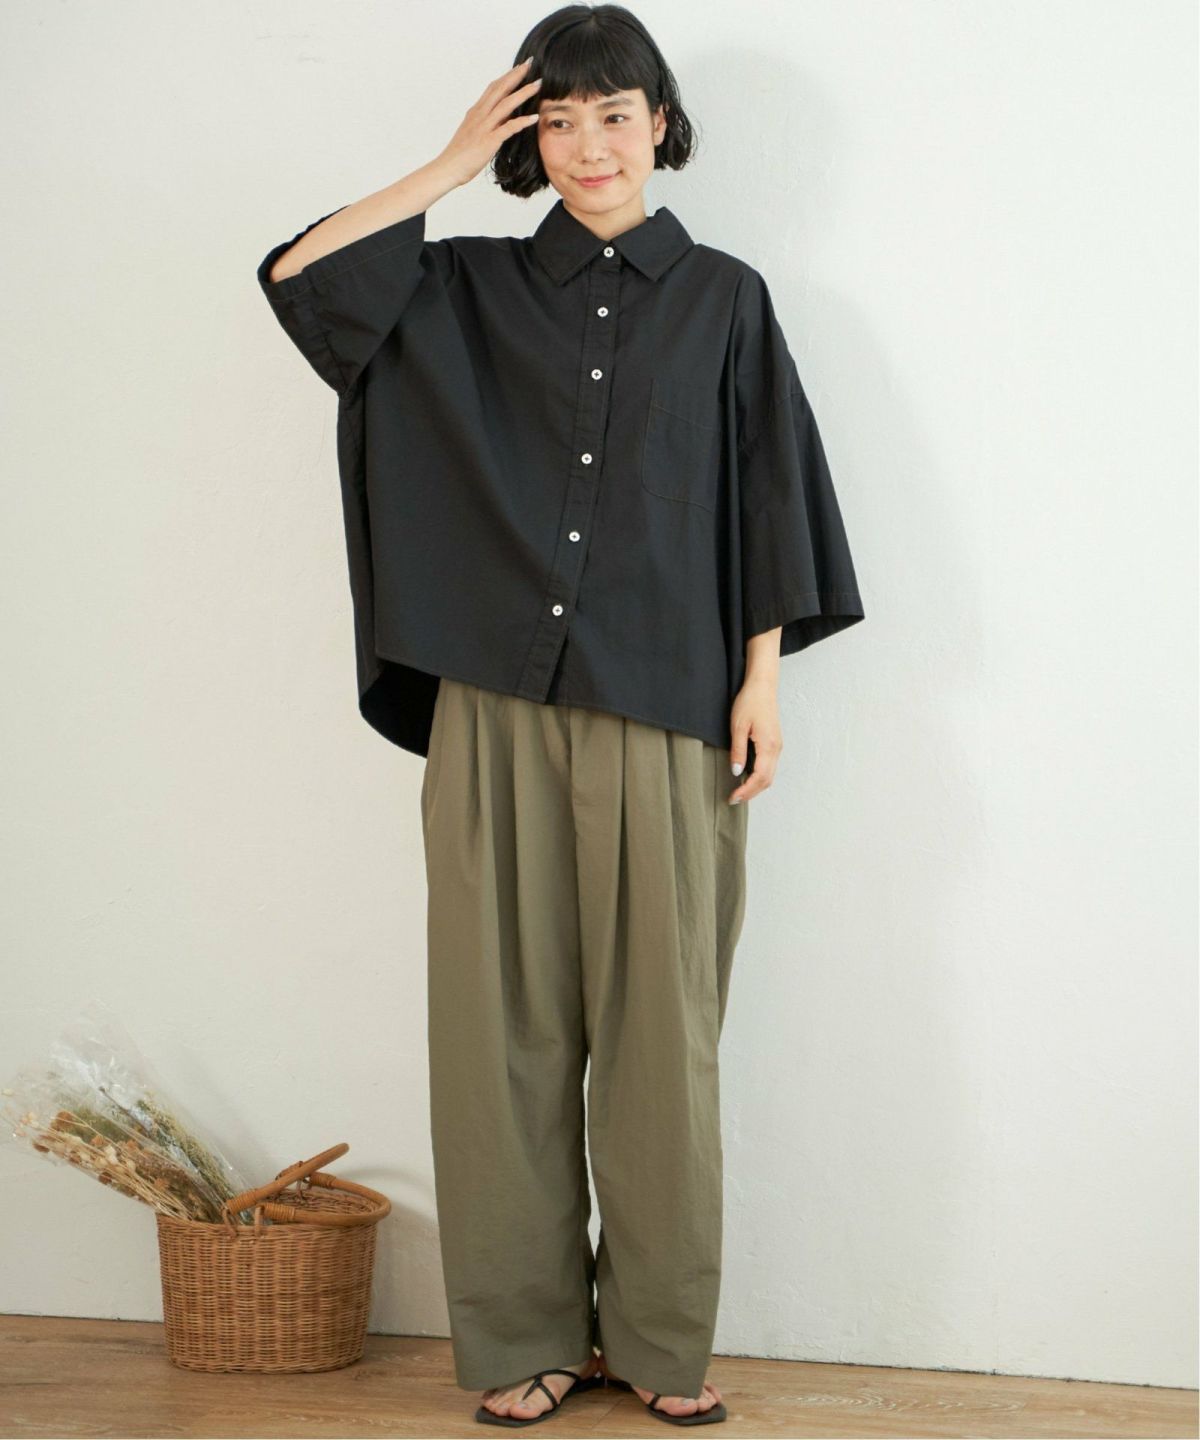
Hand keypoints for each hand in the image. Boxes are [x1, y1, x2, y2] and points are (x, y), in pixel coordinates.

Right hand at [435, 57, 542, 187]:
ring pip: (506, 104)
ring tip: (538, 84)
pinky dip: (522, 122)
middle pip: (500, 89)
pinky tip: (534, 118)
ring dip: (523, 93)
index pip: (493, 88)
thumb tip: (503, 115)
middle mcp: (480, 115)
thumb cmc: (460, 154)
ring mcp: (484, 127)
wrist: (448, 167)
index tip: (519, 67)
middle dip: (516, 75)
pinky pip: (508, 128)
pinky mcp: (489, 141)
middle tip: (530, 62)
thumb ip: (487, 121)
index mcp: (476, 111)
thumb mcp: (473, 132)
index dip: (507, 76)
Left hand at [728, 675, 781, 804]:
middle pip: (767, 780)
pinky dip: (759, 777)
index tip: (733, 797)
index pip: (759, 777)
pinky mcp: (774, 743)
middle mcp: (776, 749)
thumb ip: (738, 751)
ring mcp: (777, 747)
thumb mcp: (738, 727)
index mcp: (768, 746)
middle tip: (733, 799)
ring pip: (769, 775)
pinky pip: (769, 767)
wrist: (762, 686)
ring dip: (756, 786)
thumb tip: (737, 772)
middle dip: (751, 793)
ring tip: (739, 791)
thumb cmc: (750, 702)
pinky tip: (747, 777)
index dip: (746, 790)